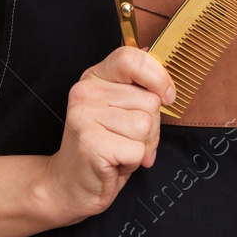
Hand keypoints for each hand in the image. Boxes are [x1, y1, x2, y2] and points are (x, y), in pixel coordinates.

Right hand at [39, 45, 175, 225]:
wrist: (69, 184)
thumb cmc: (102, 147)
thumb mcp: (119, 108)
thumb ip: (135, 84)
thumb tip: (152, 51)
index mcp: (95, 77)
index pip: (131, 58)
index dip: (158, 77)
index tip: (167, 96)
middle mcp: (86, 92)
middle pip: (150, 101)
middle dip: (151, 128)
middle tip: (128, 140)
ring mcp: (85, 116)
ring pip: (146, 126)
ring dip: (142, 146)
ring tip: (120, 151)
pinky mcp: (90, 143)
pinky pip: (137, 150)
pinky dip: (134, 162)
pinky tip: (115, 163)